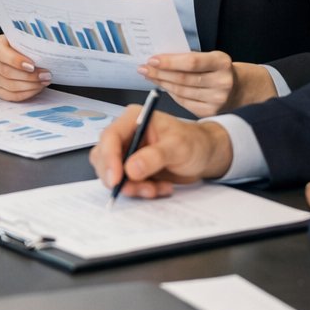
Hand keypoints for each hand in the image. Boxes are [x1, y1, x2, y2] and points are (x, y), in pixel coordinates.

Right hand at [0, 35, 50, 100]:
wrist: (24, 57)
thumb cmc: (28, 49)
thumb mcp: (29, 42)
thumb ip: (32, 46)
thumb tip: (45, 55)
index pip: (1, 53)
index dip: (16, 60)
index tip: (32, 65)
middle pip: (6, 72)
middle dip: (29, 76)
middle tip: (46, 75)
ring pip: (10, 85)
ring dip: (30, 85)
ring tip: (44, 81)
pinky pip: (11, 96)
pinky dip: (26, 94)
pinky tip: (37, 89)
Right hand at [88, 105, 233, 199]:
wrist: (205, 156)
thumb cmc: (194, 142)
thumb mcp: (178, 147)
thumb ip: (155, 157)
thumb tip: (131, 169)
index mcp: (134, 119)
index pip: (110, 136)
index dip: (109, 158)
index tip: (116, 179)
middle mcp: (126, 135)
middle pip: (104, 157)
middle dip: (119, 177)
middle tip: (138, 189)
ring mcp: (127, 153)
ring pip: (113, 174)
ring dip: (132, 187)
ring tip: (156, 189)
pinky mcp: (132, 169)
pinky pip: (126, 184)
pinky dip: (141, 191)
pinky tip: (161, 188)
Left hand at [138, 51, 276, 116]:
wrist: (243, 88)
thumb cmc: (219, 69)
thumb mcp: (211, 58)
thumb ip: (189, 58)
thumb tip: (158, 59)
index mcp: (222, 63)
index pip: (191, 62)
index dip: (169, 61)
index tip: (152, 59)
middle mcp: (222, 82)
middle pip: (183, 79)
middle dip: (159, 73)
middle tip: (143, 68)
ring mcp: (217, 100)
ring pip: (180, 91)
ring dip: (161, 83)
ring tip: (149, 76)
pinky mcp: (211, 112)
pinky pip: (183, 102)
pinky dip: (171, 94)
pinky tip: (163, 87)